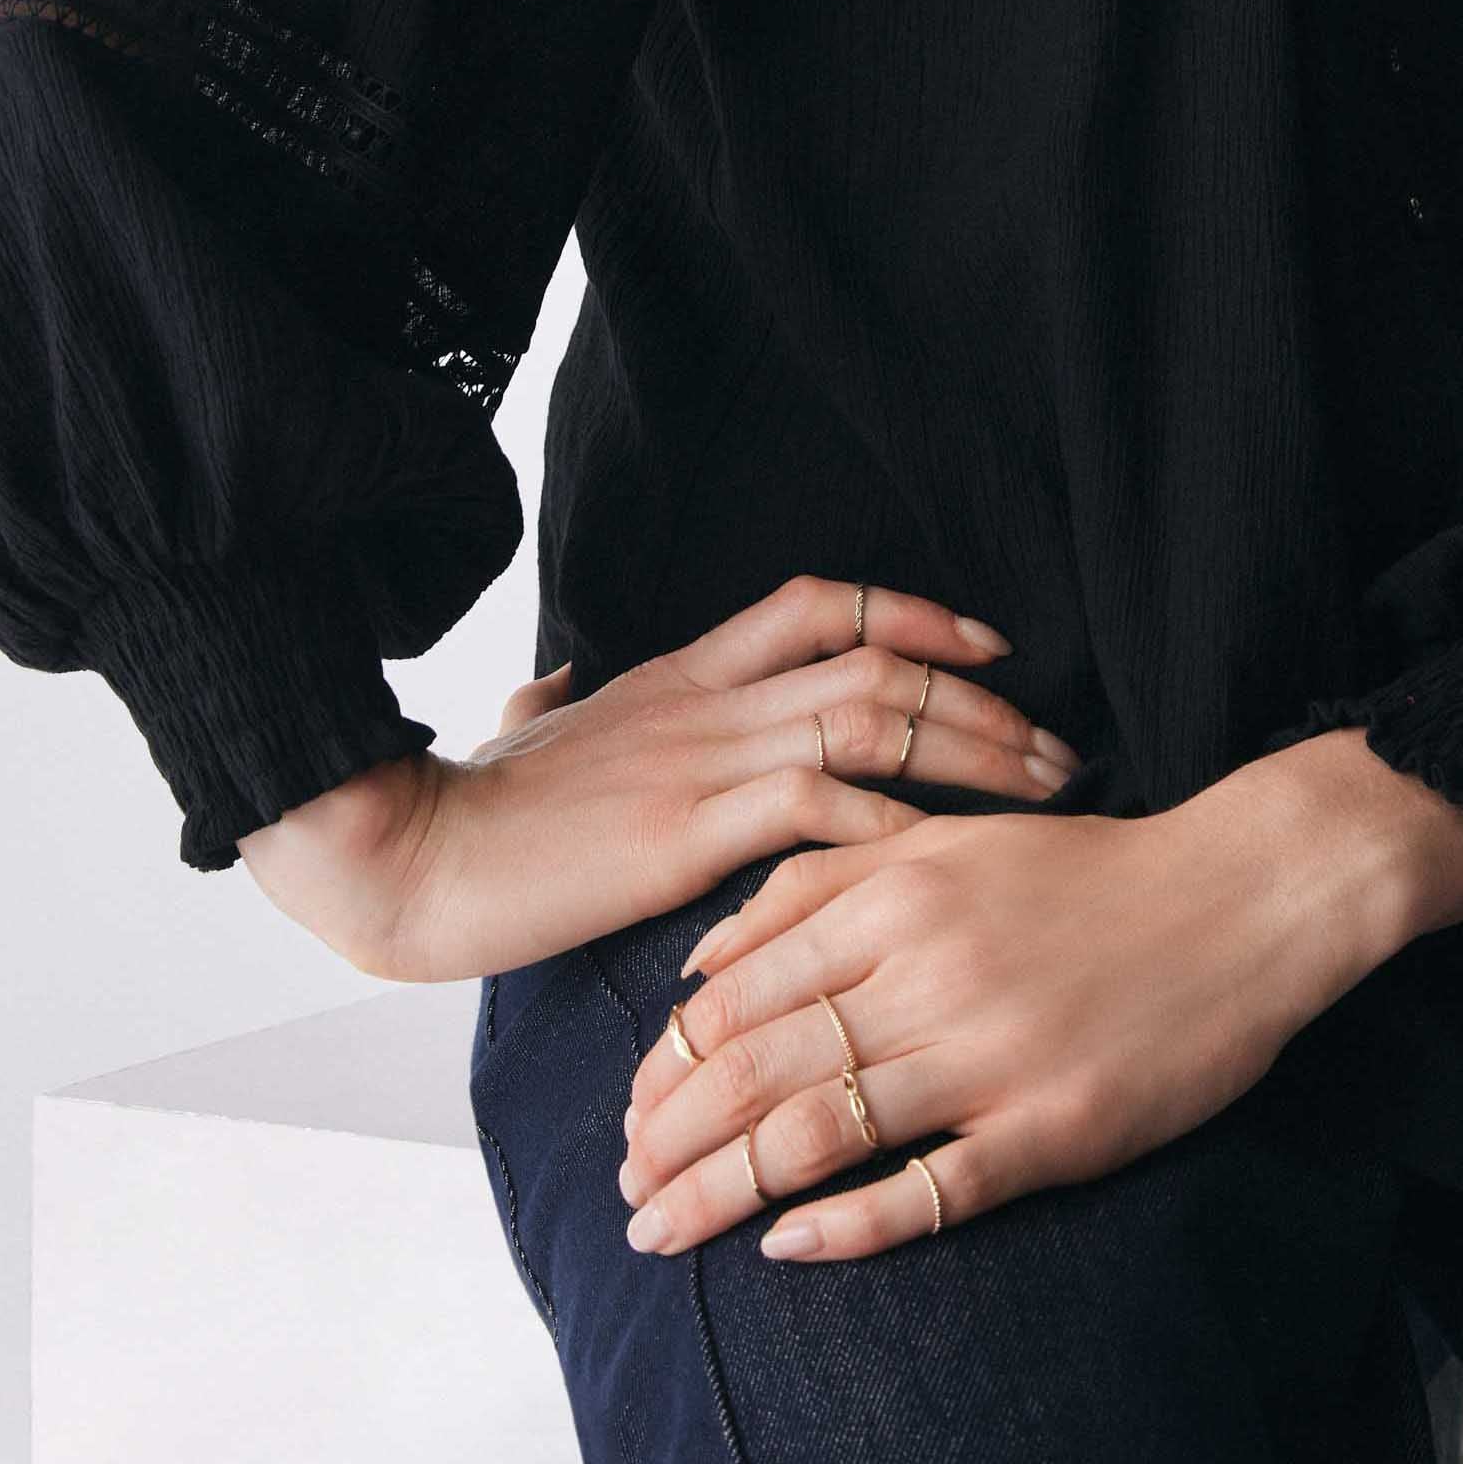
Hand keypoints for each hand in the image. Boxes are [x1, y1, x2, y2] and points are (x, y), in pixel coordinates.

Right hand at [237, 573, 1077, 980]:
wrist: (405, 856)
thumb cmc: (466, 811)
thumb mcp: (523, 738)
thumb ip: (549, 704)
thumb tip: (548, 683)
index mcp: (681, 677)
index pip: (822, 603)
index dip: (919, 617)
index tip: (994, 651)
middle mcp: (707, 703)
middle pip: (878, 661)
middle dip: (985, 700)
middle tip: (1057, 746)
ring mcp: (699, 762)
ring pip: (870, 721)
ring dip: (970, 754)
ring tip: (1039, 794)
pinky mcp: (684, 833)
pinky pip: (819, 808)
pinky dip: (895, 830)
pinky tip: (944, 860)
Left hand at [610, 753, 1430, 1264]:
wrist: (1245, 897)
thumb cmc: (1086, 872)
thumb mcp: (942, 843)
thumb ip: (815, 886)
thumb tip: (696, 962)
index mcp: (892, 899)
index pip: (733, 998)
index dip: (663, 1068)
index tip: (626, 1121)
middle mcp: (926, 973)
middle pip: (752, 1071)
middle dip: (668, 1144)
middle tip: (624, 1197)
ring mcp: (989, 1056)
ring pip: (816, 1132)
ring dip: (720, 1193)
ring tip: (664, 1231)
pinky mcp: (1051, 1127)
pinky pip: (930, 1190)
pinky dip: (848, 1226)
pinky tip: (786, 1250)